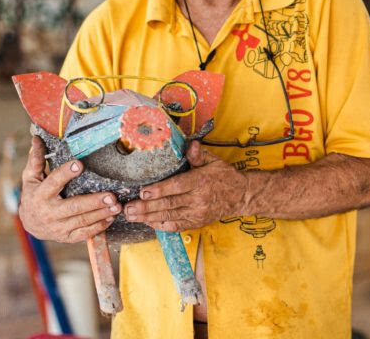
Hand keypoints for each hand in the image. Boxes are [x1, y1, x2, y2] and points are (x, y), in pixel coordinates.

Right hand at [18, 135, 121, 242]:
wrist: (30, 224)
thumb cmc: (34, 196)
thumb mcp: (30, 178)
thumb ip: (36, 160)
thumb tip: (37, 138)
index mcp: (40, 195)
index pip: (53, 182)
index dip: (65, 173)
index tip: (79, 164)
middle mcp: (49, 212)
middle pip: (73, 207)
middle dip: (93, 202)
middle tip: (111, 196)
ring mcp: (58, 227)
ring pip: (82, 221)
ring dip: (101, 214)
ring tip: (116, 206)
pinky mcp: (66, 237)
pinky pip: (84, 233)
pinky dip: (98, 227)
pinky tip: (110, 218)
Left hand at [124, 141, 247, 231]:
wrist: (240, 196)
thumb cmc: (224, 176)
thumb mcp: (213, 161)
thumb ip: (198, 154)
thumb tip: (189, 144)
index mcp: (201, 181)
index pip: (177, 186)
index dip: (159, 190)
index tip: (143, 192)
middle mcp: (198, 199)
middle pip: (169, 204)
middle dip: (146, 207)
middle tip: (129, 208)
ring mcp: (197, 213)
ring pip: (169, 216)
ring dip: (148, 217)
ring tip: (131, 216)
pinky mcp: (196, 222)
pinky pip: (176, 225)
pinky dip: (160, 225)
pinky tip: (147, 222)